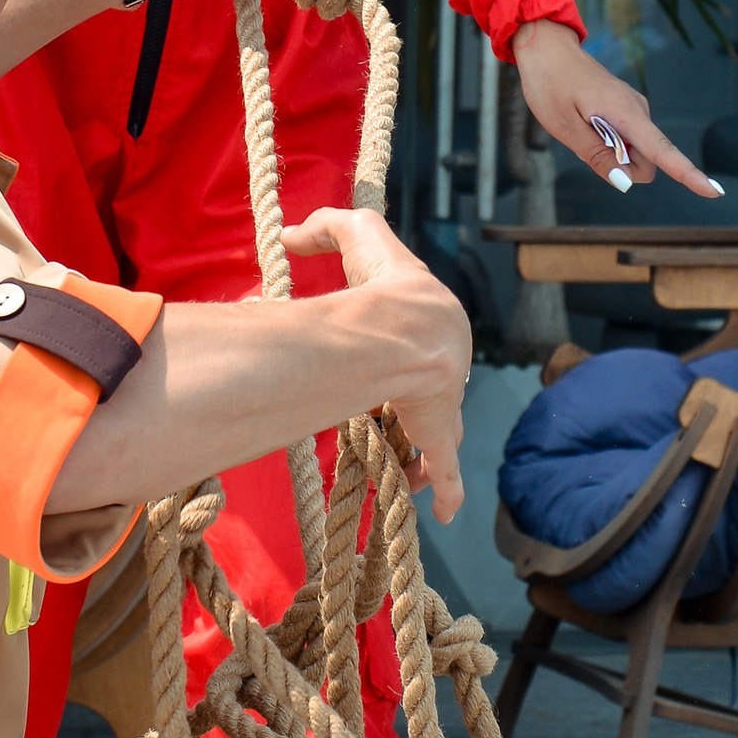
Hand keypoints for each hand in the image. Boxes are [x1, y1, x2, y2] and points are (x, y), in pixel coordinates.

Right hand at [283, 206, 470, 517]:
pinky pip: (446, 471)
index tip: (391, 369)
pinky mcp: (439, 436)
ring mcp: (443, 406)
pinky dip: (446, 490)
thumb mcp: (358, 236)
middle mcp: (441, 370)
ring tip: (407, 473)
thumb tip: (291, 234)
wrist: (412, 327)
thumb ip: (326, 226)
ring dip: (423, 454)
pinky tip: (444, 511)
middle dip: (417, 410)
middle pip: (431, 396)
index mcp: (426, 326)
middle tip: (394, 424)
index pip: (421, 343)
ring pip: (438, 437)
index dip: (407, 356)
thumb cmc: (387, 283)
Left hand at [510, 21, 722, 199]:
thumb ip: (597, 156)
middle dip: (620, 166)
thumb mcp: (565, 128)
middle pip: (645, 162)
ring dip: (611, 153)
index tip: (714, 191)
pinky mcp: (627, 109)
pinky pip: (626, 139)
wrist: (547, 48)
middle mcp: (638, 110)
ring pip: (634, 152)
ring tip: (582, 125)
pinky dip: (609, 141)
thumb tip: (626, 183)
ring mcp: (634, 108)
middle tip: (583, 141)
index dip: (688, 175)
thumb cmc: (551, 85)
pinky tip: (586, 120)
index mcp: (626, 113)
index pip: (663, 152)